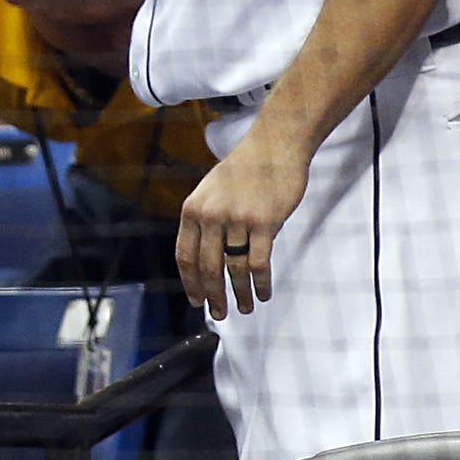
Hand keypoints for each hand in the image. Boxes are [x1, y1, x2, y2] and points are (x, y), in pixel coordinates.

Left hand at [176, 126, 313, 318]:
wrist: (274, 146)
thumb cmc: (245, 169)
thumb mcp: (212, 191)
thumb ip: (205, 221)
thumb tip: (206, 261)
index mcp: (193, 209)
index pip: (185, 256)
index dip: (190, 283)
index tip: (196, 301)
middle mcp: (211, 215)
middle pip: (208, 268)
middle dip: (214, 296)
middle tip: (220, 313)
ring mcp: (237, 219)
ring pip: (235, 269)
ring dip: (240, 294)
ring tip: (246, 308)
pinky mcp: (264, 222)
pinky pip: (259, 263)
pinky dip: (261, 283)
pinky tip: (264, 293)